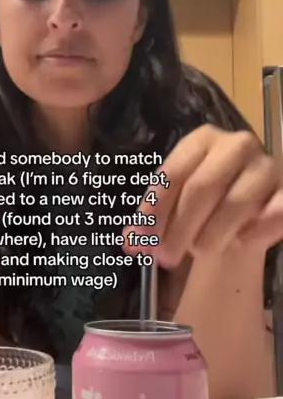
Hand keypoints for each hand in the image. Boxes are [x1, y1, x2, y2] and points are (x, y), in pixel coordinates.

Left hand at [123, 125, 282, 268]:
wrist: (248, 210)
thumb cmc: (205, 203)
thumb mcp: (174, 205)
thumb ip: (152, 220)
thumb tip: (131, 243)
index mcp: (202, 139)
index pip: (172, 173)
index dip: (154, 210)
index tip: (140, 241)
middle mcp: (237, 145)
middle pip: (202, 187)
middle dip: (179, 228)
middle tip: (164, 258)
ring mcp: (266, 167)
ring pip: (236, 204)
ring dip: (212, 235)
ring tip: (200, 251)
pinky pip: (275, 214)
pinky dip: (255, 233)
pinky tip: (240, 242)